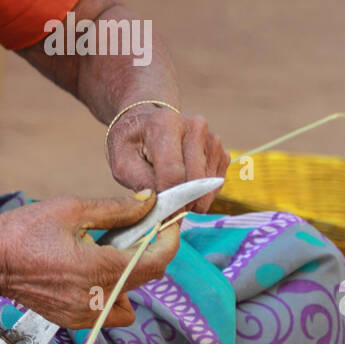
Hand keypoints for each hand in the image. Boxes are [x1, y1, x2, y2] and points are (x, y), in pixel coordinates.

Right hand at [0, 192, 180, 328]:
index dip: (170, 239)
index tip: (170, 219)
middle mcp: (96, 299)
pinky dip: (111, 291)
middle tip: (141, 226)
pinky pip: (107, 310)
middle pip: (145, 279)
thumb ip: (116, 210)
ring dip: (130, 275)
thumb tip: (148, 203)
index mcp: (98, 269)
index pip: (154, 261)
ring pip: (129, 300)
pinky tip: (92, 268)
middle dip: (150, 250)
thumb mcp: (71, 209)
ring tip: (111, 250)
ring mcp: (84, 315)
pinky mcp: (73, 321)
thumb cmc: (22, 232)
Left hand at [106, 106, 229, 211]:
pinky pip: (216, 186)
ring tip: (171, 190)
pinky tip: (184, 184)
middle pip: (195, 181)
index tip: (161, 219)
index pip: (174, 174)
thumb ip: (141, 185)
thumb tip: (160, 209)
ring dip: (191, 200)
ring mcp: (212, 139)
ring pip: (208, 187)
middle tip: (165, 211)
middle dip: (181, 204)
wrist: (146, 124)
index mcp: (166, 125)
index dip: (169, 202)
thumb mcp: (123, 163)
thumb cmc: (132, 144)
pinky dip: (201, 194)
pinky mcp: (221, 152)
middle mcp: (195, 127)